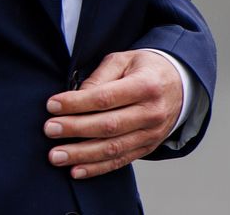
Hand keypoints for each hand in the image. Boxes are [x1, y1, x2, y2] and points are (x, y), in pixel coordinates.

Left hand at [43, 50, 182, 178]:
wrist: (179, 84)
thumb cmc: (145, 68)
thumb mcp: (124, 59)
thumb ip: (100, 76)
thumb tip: (77, 96)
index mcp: (145, 86)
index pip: (106, 98)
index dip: (77, 103)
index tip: (52, 105)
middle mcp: (151, 113)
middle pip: (108, 126)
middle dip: (75, 129)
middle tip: (49, 130)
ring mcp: (151, 134)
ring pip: (113, 149)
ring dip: (81, 154)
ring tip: (56, 155)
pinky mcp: (148, 147)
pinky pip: (121, 161)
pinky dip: (97, 168)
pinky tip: (76, 170)